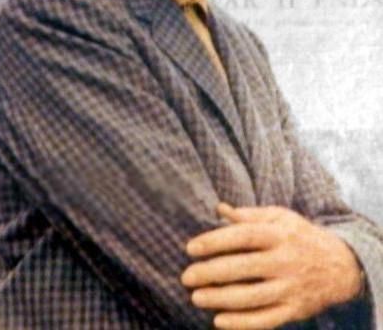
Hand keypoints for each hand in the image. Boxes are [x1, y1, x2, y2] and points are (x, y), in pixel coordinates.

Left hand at [181, 203, 362, 329]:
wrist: (340, 266)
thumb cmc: (299, 236)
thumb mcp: (279, 217)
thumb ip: (248, 215)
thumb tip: (218, 209)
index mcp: (279, 234)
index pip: (243, 236)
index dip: (215, 241)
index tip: (190, 248)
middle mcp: (285, 261)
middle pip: (243, 268)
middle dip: (211, 273)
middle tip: (186, 277)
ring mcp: (291, 288)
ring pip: (252, 297)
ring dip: (221, 299)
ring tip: (196, 297)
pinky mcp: (294, 311)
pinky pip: (265, 320)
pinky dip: (241, 323)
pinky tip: (218, 320)